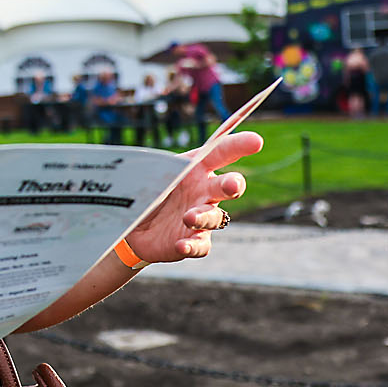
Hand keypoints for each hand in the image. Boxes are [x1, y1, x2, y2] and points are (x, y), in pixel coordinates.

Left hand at [126, 131, 262, 263]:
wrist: (131, 223)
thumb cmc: (145, 189)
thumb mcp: (145, 173)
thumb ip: (152, 166)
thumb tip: (138, 160)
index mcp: (196, 167)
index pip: (221, 152)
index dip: (239, 145)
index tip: (256, 141)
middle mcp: (205, 191)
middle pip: (229, 185)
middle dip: (233, 185)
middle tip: (231, 186)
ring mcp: (202, 217)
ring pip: (215, 216)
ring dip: (204, 216)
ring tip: (187, 217)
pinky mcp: (194, 240)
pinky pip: (201, 245)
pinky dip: (192, 245)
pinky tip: (181, 244)